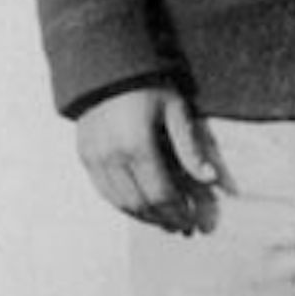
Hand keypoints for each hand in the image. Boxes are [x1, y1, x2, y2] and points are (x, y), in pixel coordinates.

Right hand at [74, 85, 216, 231]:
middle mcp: (111, 156)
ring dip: (144, 217)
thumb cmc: (147, 87)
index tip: (192, 221)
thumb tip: (209, 179)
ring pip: (120, 202)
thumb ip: (190, 147)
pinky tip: (141, 207)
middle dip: (163, 220)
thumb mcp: (175, 111)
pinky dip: (124, 205)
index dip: (178, 212)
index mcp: (137, 145)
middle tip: (181, 227)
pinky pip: (104, 191)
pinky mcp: (84, 156)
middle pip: (140, 204)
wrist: (105, 68)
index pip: (160, 194)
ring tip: (164, 221)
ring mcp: (94, 158)